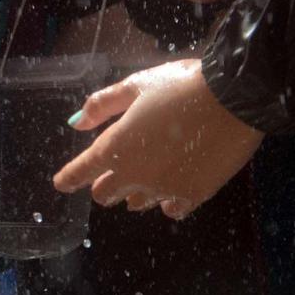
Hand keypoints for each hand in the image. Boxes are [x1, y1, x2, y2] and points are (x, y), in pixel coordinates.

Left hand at [51, 59, 264, 216]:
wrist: (233, 98)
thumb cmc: (180, 85)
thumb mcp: (136, 85)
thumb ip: (102, 105)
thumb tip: (76, 123)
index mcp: (115, 147)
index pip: (81, 172)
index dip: (68, 178)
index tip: (61, 183)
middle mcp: (134, 175)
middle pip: (106, 194)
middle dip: (105, 184)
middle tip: (116, 169)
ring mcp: (165, 188)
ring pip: (138, 203)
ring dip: (136, 192)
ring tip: (147, 174)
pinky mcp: (194, 195)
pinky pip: (172, 210)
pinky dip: (167, 201)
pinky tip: (172, 189)